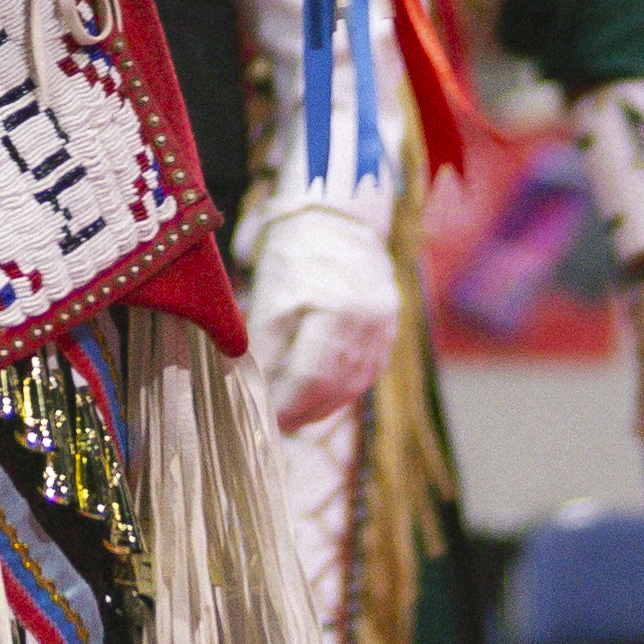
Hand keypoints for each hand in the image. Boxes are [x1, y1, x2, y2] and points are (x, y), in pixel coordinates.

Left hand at [248, 197, 396, 432]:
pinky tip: (326, 395)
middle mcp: (366, 321)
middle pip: (337, 385)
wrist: (338, 218)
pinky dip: (347, 386)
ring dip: (328, 404)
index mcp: (334, 310)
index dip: (288, 403)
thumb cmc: (295, 253)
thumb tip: (253, 387)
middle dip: (307, 410)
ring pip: (357, 381)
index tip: (267, 418)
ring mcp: (384, 324)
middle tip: (280, 425)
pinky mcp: (390, 324)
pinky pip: (371, 368)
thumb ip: (265, 344)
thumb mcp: (271, 294)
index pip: (310, 376)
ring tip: (299, 415)